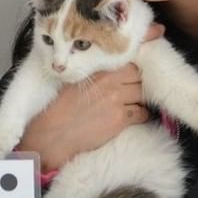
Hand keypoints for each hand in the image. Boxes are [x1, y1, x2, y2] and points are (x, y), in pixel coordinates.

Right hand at [19, 24, 162, 173]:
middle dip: (138, 84)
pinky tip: (131, 118)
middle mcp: (110, 82)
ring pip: (142, 95)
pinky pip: (142, 113)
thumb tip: (109, 73)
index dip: (132, 71)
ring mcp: (117, 100)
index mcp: (98, 71)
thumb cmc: (59, 109)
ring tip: (133, 105)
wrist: (54, 134)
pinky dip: (140, 115)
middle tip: (133, 92)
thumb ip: (95, 76)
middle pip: (139, 77)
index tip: (131, 77)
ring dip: (139, 100)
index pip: (129, 63)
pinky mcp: (120, 119)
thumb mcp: (74, 83)